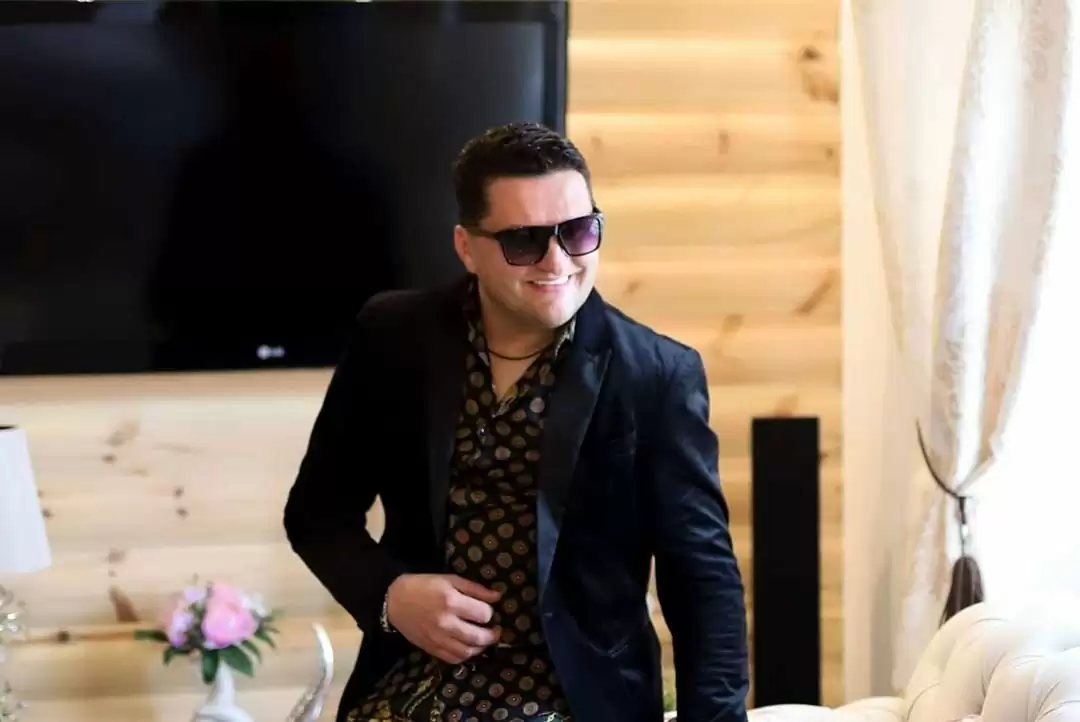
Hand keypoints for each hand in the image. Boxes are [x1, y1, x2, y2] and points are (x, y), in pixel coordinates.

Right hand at [386, 574, 502, 663]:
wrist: (394, 600)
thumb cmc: (424, 586)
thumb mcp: (450, 580)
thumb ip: (475, 589)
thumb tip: (497, 597)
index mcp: (451, 602)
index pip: (483, 614)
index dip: (490, 612)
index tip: (487, 610)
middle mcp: (446, 623)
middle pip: (478, 637)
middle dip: (492, 635)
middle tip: (495, 630)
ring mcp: (438, 639)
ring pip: (468, 652)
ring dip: (481, 647)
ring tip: (483, 639)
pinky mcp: (431, 649)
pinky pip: (453, 659)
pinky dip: (465, 656)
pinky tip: (468, 647)